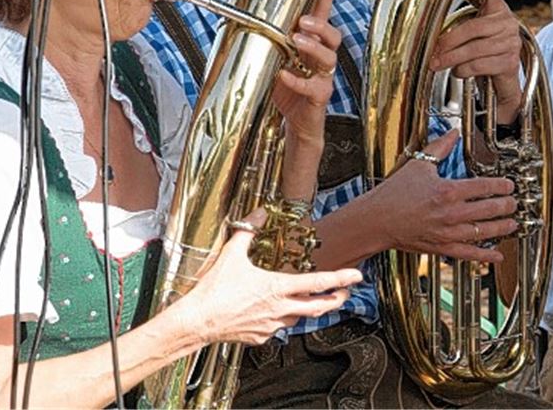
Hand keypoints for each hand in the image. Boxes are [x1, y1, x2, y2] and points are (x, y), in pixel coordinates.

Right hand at [180, 209, 361, 345]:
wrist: (196, 322)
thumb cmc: (213, 292)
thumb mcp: (232, 255)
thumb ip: (248, 232)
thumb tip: (258, 215)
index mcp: (277, 288)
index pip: (318, 283)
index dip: (340, 278)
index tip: (356, 275)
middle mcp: (279, 309)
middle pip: (318, 307)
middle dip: (336, 299)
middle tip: (346, 293)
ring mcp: (271, 326)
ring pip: (299, 318)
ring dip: (309, 309)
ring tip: (315, 301)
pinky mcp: (261, 337)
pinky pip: (279, 328)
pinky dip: (283, 319)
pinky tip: (278, 312)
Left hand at [272, 0, 340, 142]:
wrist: (293, 124)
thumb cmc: (285, 89)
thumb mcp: (273, 59)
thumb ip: (269, 40)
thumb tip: (248, 15)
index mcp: (311, 44)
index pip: (322, 15)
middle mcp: (321, 58)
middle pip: (333, 35)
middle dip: (320, 25)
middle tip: (303, 21)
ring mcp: (323, 77)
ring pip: (329, 57)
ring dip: (313, 47)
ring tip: (296, 42)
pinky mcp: (319, 96)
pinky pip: (315, 86)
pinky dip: (297, 80)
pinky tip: (284, 75)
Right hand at [365, 130, 518, 261]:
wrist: (376, 220)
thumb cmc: (393, 194)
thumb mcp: (417, 165)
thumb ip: (439, 148)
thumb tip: (453, 132)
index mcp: (447, 191)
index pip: (484, 187)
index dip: (501, 186)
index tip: (509, 185)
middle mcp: (450, 213)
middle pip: (489, 210)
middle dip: (506, 206)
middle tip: (514, 203)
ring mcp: (447, 232)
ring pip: (484, 232)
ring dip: (502, 227)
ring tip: (513, 223)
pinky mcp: (442, 247)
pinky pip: (469, 253)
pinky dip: (486, 255)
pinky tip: (498, 254)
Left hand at [429, 0, 522, 123]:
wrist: (505, 73)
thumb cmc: (485, 48)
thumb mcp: (475, 31)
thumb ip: (459, 26)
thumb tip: (429, 34)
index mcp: (498, 9)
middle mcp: (507, 23)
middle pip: (473, 27)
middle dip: (449, 40)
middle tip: (434, 50)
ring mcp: (511, 43)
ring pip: (474, 49)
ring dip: (451, 58)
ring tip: (438, 63)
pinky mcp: (510, 62)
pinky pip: (480, 65)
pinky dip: (463, 69)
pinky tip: (457, 70)